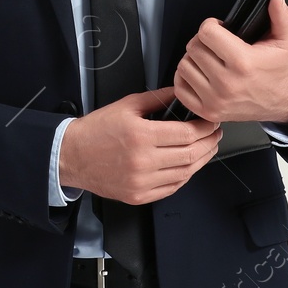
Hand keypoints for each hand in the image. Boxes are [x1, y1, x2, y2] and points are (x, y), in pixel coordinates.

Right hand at [57, 87, 220, 204]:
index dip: (205, 127)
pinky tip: (188, 165)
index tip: (210, 120)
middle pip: (191, 154)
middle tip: (215, 133)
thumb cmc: (96, 130)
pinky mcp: (139, 196)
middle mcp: (143, 161)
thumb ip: (157, 98)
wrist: (72, 156)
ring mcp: (142, 182)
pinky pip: (172, 188)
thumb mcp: (126, 105)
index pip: (188, 133)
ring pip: (186, 173)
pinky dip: (186, 176)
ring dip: (201, 160)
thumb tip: (181, 92)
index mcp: (140, 135)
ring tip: (206, 148)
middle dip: (209, 142)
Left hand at [173, 0, 287, 125]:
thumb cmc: (279, 71)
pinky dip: (186, 79)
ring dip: (193, 59)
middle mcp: (227, 83)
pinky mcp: (207, 111)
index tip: (219, 29)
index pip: (206, 33)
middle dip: (203, 41)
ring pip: (184, 66)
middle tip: (216, 45)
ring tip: (210, 59)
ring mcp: (215, 100)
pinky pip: (180, 88)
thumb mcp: (285, 41)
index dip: (211, 26)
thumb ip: (280, 16)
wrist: (284, 102)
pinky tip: (200, 74)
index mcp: (243, 62)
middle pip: (193, 48)